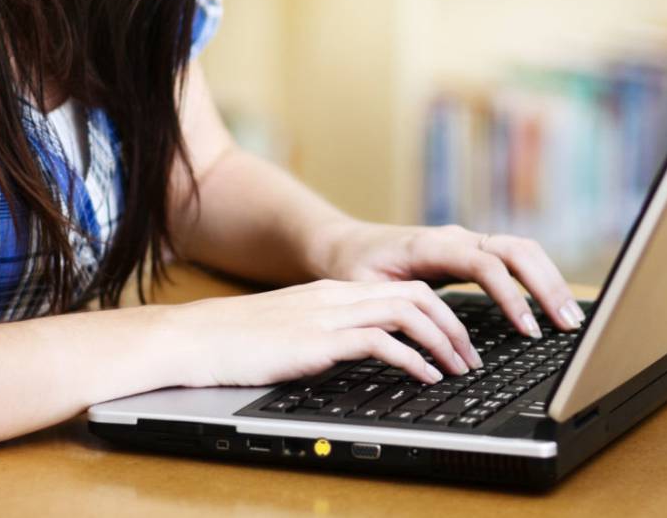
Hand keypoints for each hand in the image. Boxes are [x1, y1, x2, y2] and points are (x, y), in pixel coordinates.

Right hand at [154, 278, 482, 388]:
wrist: (194, 337)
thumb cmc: (233, 342)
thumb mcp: (290, 332)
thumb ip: (322, 334)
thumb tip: (354, 352)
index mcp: (332, 292)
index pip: (402, 288)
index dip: (439, 312)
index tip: (457, 339)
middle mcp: (337, 296)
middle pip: (417, 295)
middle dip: (454, 325)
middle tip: (472, 357)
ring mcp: (329, 315)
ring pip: (408, 313)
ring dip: (443, 341)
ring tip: (459, 369)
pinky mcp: (319, 340)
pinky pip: (381, 342)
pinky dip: (412, 359)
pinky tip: (426, 377)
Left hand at [314, 222, 585, 338]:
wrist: (347, 246)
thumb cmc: (354, 270)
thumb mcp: (365, 290)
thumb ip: (395, 306)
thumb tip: (427, 336)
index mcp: (431, 246)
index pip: (485, 265)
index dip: (510, 296)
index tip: (527, 329)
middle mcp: (456, 237)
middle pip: (516, 250)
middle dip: (546, 285)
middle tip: (567, 324)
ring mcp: (468, 241)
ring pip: (522, 250)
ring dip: (550, 281)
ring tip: (570, 318)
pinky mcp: (474, 251)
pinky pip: (515, 257)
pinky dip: (539, 278)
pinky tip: (552, 304)